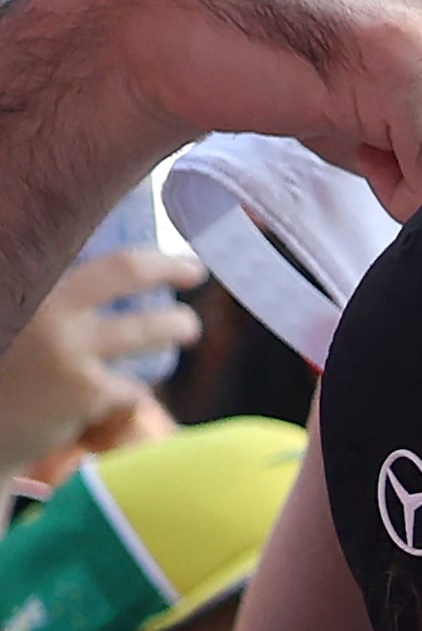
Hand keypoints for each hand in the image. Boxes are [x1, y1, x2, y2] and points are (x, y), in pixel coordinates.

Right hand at [0, 242, 199, 466]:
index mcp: (26, 278)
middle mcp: (43, 303)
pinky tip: (122, 389)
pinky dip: (132, 385)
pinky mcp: (86, 389)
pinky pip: (133, 383)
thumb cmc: (4, 368)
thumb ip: (48, 292)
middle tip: (193, 270)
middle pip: (126, 268)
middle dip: (169, 267)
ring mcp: (66, 346)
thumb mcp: (17, 314)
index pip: (77, 240)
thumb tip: (105, 272)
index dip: (130, 243)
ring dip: (178, 325)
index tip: (159, 244)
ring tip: (186, 326)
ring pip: (146, 328)